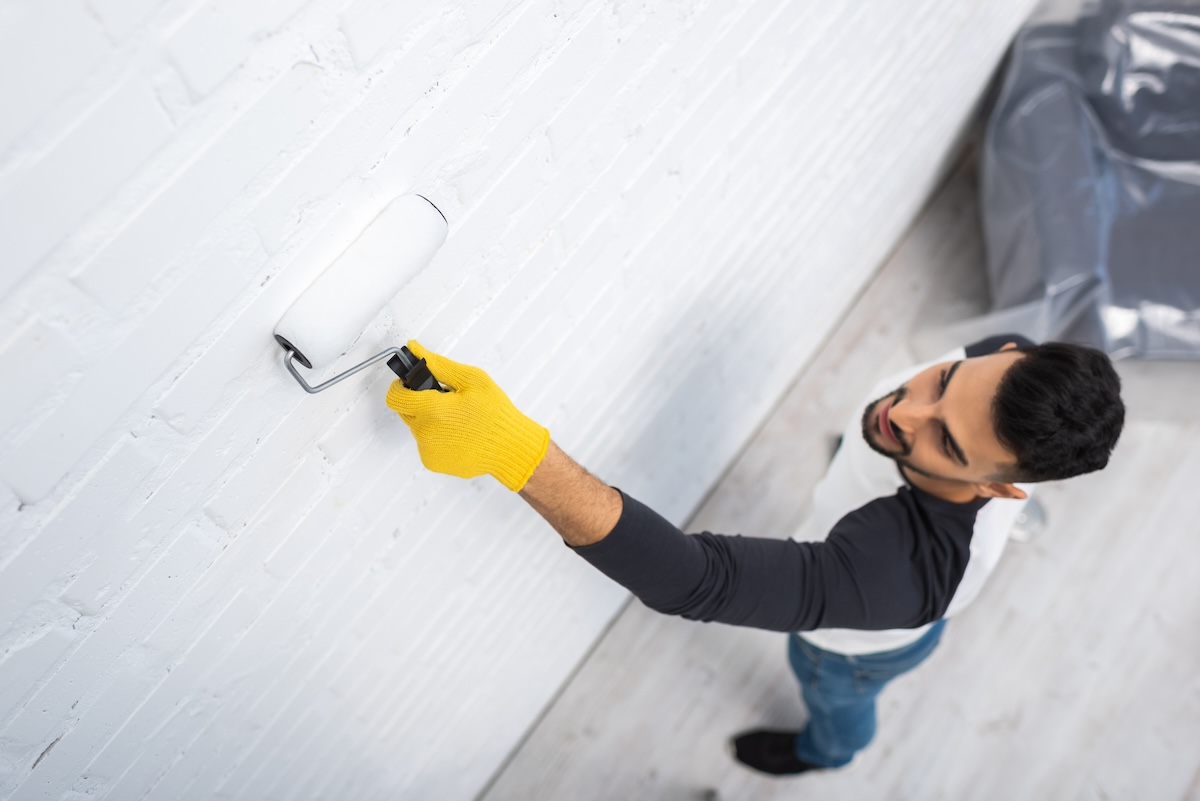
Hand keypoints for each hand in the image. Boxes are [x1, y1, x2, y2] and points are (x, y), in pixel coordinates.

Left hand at [385, 341, 549, 490]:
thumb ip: (437, 364)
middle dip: (419, 402)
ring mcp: (428, 449)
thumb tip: (414, 350)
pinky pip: (426, 444)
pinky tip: (458, 434)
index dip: (401, 386)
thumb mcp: (471, 379)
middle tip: (445, 400)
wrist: (510, 448)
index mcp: (432, 409)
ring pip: (417, 428)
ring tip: (456, 420)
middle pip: (405, 411)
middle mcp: (425, 432)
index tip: (411, 384)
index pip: (395, 396)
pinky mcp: (433, 462)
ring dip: (429, 420)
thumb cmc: (495, 414)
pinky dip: (437, 437)